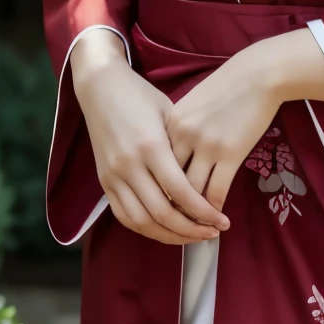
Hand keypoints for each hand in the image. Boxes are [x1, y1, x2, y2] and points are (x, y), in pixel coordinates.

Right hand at [70, 29, 227, 244]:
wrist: (101, 87)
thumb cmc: (141, 96)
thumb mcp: (170, 114)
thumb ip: (183, 147)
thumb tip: (206, 179)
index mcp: (151, 146)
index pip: (180, 192)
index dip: (203, 212)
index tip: (222, 221)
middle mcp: (129, 165)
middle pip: (161, 213)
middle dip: (190, 230)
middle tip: (212, 233)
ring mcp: (113, 175)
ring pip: (141, 221)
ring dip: (169, 236)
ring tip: (192, 236)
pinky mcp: (103, 182)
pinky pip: (123, 216)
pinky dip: (146, 228)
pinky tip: (166, 230)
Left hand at [167, 42, 281, 212]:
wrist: (257, 75)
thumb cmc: (226, 86)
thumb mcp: (192, 104)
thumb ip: (178, 129)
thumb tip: (173, 157)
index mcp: (169, 124)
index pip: (155, 166)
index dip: (157, 190)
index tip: (161, 206)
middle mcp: (182, 137)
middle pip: (167, 183)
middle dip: (171, 208)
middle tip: (176, 226)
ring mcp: (205, 146)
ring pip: (190, 192)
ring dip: (193, 215)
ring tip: (198, 229)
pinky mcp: (229, 153)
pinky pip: (216, 191)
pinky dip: (214, 209)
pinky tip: (218, 219)